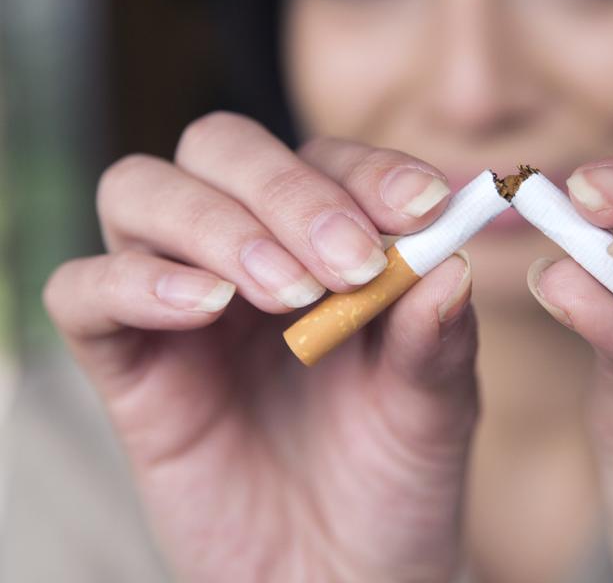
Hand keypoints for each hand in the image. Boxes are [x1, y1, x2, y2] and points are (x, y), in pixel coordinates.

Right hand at [43, 112, 477, 581]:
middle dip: (287, 191)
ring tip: (285, 294)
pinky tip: (205, 309)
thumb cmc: (395, 476)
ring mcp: (181, 302)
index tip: (421, 206)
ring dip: (217, 226)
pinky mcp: (128, 365)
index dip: (368, 170)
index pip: (326, 159)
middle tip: (348, 261)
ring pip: (142, 191)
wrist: (343, 575)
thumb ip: (437, 334)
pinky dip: (136, 282)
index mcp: (327, 240)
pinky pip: (86, 291)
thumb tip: (449, 259)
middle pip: (222, 149)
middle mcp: (247, 251)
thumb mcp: (436, 404)